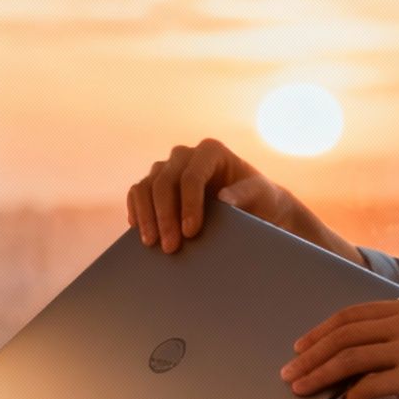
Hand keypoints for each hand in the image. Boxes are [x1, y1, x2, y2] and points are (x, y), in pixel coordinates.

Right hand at [126, 138, 295, 253]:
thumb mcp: (261, 195)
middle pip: (164, 182)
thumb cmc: (259, 199)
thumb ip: (246, 194)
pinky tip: (140, 232)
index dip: (188, 204)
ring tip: (151, 244)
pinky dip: (136, 211)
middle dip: (165, 216)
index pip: (192, 176)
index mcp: (211, 151)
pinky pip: (138, 193)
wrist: (251, 206)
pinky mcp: (156, 185)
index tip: (190, 232)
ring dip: (146, 216)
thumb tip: (224, 199)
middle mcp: (185, 155)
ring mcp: (167, 169)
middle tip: (169, 247)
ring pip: (146, 186)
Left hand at [280, 296, 398, 398]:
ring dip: (319, 375)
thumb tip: (358, 364)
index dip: (322, 331)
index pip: (354, 314)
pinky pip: (367, 384)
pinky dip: (346, 397)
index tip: (301, 347)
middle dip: (311, 354)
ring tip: (300, 389)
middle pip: (344, 332)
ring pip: (349, 357)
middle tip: (289, 371)